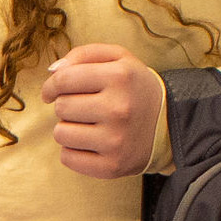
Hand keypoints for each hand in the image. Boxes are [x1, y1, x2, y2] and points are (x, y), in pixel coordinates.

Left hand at [42, 44, 162, 179]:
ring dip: (68, 128)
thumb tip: (53, 71)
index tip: (52, 91)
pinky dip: (73, 151)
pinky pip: (68, 158)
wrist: (169, 125)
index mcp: (120, 77)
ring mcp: (115, 140)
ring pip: (60, 133)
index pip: (63, 80)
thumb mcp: (119, 59)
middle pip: (61, 107)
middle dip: (66, 106)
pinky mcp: (111, 166)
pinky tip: (90, 142)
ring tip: (88, 125)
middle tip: (84, 107)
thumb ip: (84, 54)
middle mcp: (118, 109)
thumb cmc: (134, 89)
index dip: (51, 85)